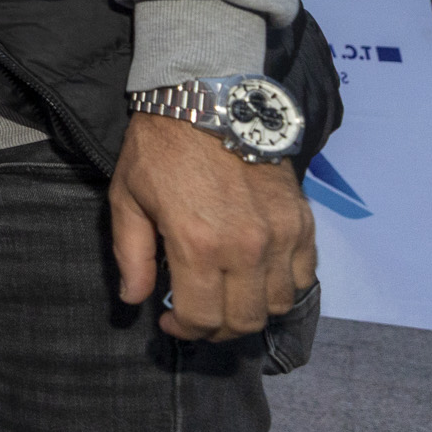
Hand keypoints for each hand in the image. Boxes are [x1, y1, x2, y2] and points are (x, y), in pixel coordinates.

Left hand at [110, 111, 316, 341]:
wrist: (207, 101)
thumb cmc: (159, 149)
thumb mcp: (126, 199)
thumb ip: (131, 255)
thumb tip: (134, 299)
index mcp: (198, 245)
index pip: (201, 318)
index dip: (183, 331)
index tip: (169, 323)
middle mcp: (246, 248)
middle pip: (244, 320)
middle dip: (217, 329)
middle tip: (199, 317)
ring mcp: (280, 235)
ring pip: (278, 304)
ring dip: (253, 311)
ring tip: (229, 298)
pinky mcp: (302, 221)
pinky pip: (304, 275)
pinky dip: (284, 287)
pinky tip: (259, 278)